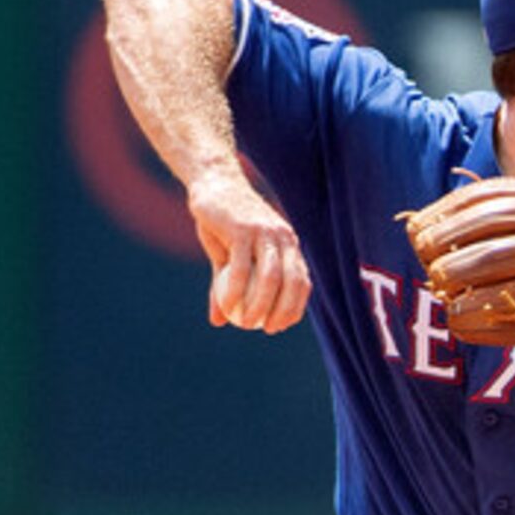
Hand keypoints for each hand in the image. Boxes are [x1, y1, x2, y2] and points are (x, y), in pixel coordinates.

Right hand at [188, 165, 310, 332]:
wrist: (211, 185)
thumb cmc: (222, 223)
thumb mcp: (226, 258)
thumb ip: (226, 288)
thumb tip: (219, 321)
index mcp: (288, 243)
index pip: (302, 281)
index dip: (295, 307)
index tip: (280, 326)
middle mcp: (282, 237)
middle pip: (292, 282)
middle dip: (284, 311)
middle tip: (267, 329)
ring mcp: (264, 232)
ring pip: (270, 278)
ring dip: (260, 305)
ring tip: (246, 323)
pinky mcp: (242, 230)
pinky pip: (241, 268)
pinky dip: (235, 291)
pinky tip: (227, 305)